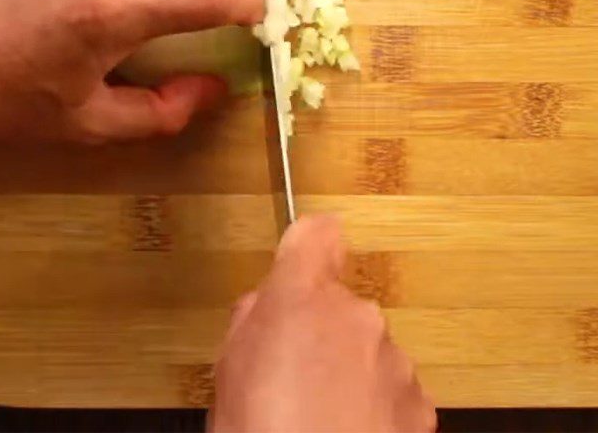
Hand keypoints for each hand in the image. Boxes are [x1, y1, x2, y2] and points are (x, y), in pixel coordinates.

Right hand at [212, 215, 436, 432]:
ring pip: (368, 348)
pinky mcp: (420, 406)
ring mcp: (395, 361)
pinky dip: (375, 407)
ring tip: (322, 422)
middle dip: (321, 331)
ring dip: (350, 371)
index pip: (319, 234)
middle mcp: (357, 316)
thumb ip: (254, 319)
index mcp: (302, 297)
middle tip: (293, 379)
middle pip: (340, 304)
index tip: (304, 264)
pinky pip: (392, 388)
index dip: (311, 246)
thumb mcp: (228, 370)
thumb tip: (273, 309)